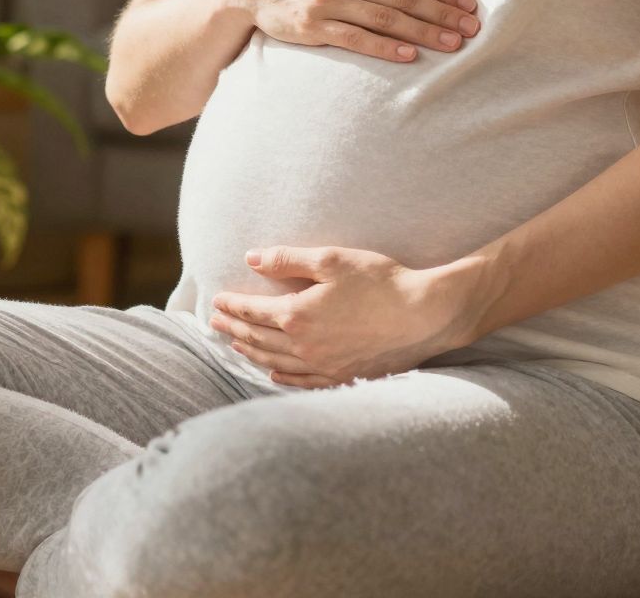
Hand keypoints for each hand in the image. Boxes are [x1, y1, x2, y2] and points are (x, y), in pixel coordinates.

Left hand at [208, 245, 485, 387]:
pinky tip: (273, 373)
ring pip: (275, 362)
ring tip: (236, 344)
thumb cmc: (380, 282)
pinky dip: (282, 377)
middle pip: (259, 338)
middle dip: (235, 328)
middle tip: (216, 324)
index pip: (253, 311)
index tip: (217, 301)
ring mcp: (323, 366)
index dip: (233, 305)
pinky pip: (301, 381)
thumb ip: (287, 260)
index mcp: (297, 315)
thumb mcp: (332, 259)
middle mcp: (304, 346)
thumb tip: (251, 258)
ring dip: (252, 352)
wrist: (423, 315)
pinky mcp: (342, 377)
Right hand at [229, 0, 479, 62]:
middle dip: (442, 14)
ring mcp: (328, 1)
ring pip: (386, 19)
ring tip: (452, 45)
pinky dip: (385, 48)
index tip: (468, 3)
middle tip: (472, 29)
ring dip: (423, 33)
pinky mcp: (314, 27)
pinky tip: (409, 56)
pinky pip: (356, 39)